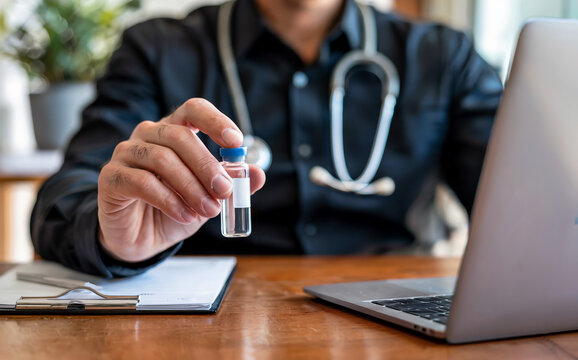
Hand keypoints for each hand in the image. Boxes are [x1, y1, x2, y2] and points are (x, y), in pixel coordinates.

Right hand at [97, 98, 265, 261]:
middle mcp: (148, 135)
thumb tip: (259, 173)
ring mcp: (126, 154)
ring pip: (162, 159)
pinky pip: (142, 182)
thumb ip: (232, 184)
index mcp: (174, 131)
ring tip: (208, 210)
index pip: (194, 110)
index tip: (236, 142)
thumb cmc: (176, 209)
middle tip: (225, 192)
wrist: (142, 239)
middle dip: (208, 166)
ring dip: (191, 187)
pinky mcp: (111, 178)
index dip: (215, 121)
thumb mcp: (209, 197)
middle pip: (180, 136)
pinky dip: (170, 201)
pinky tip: (186, 215)